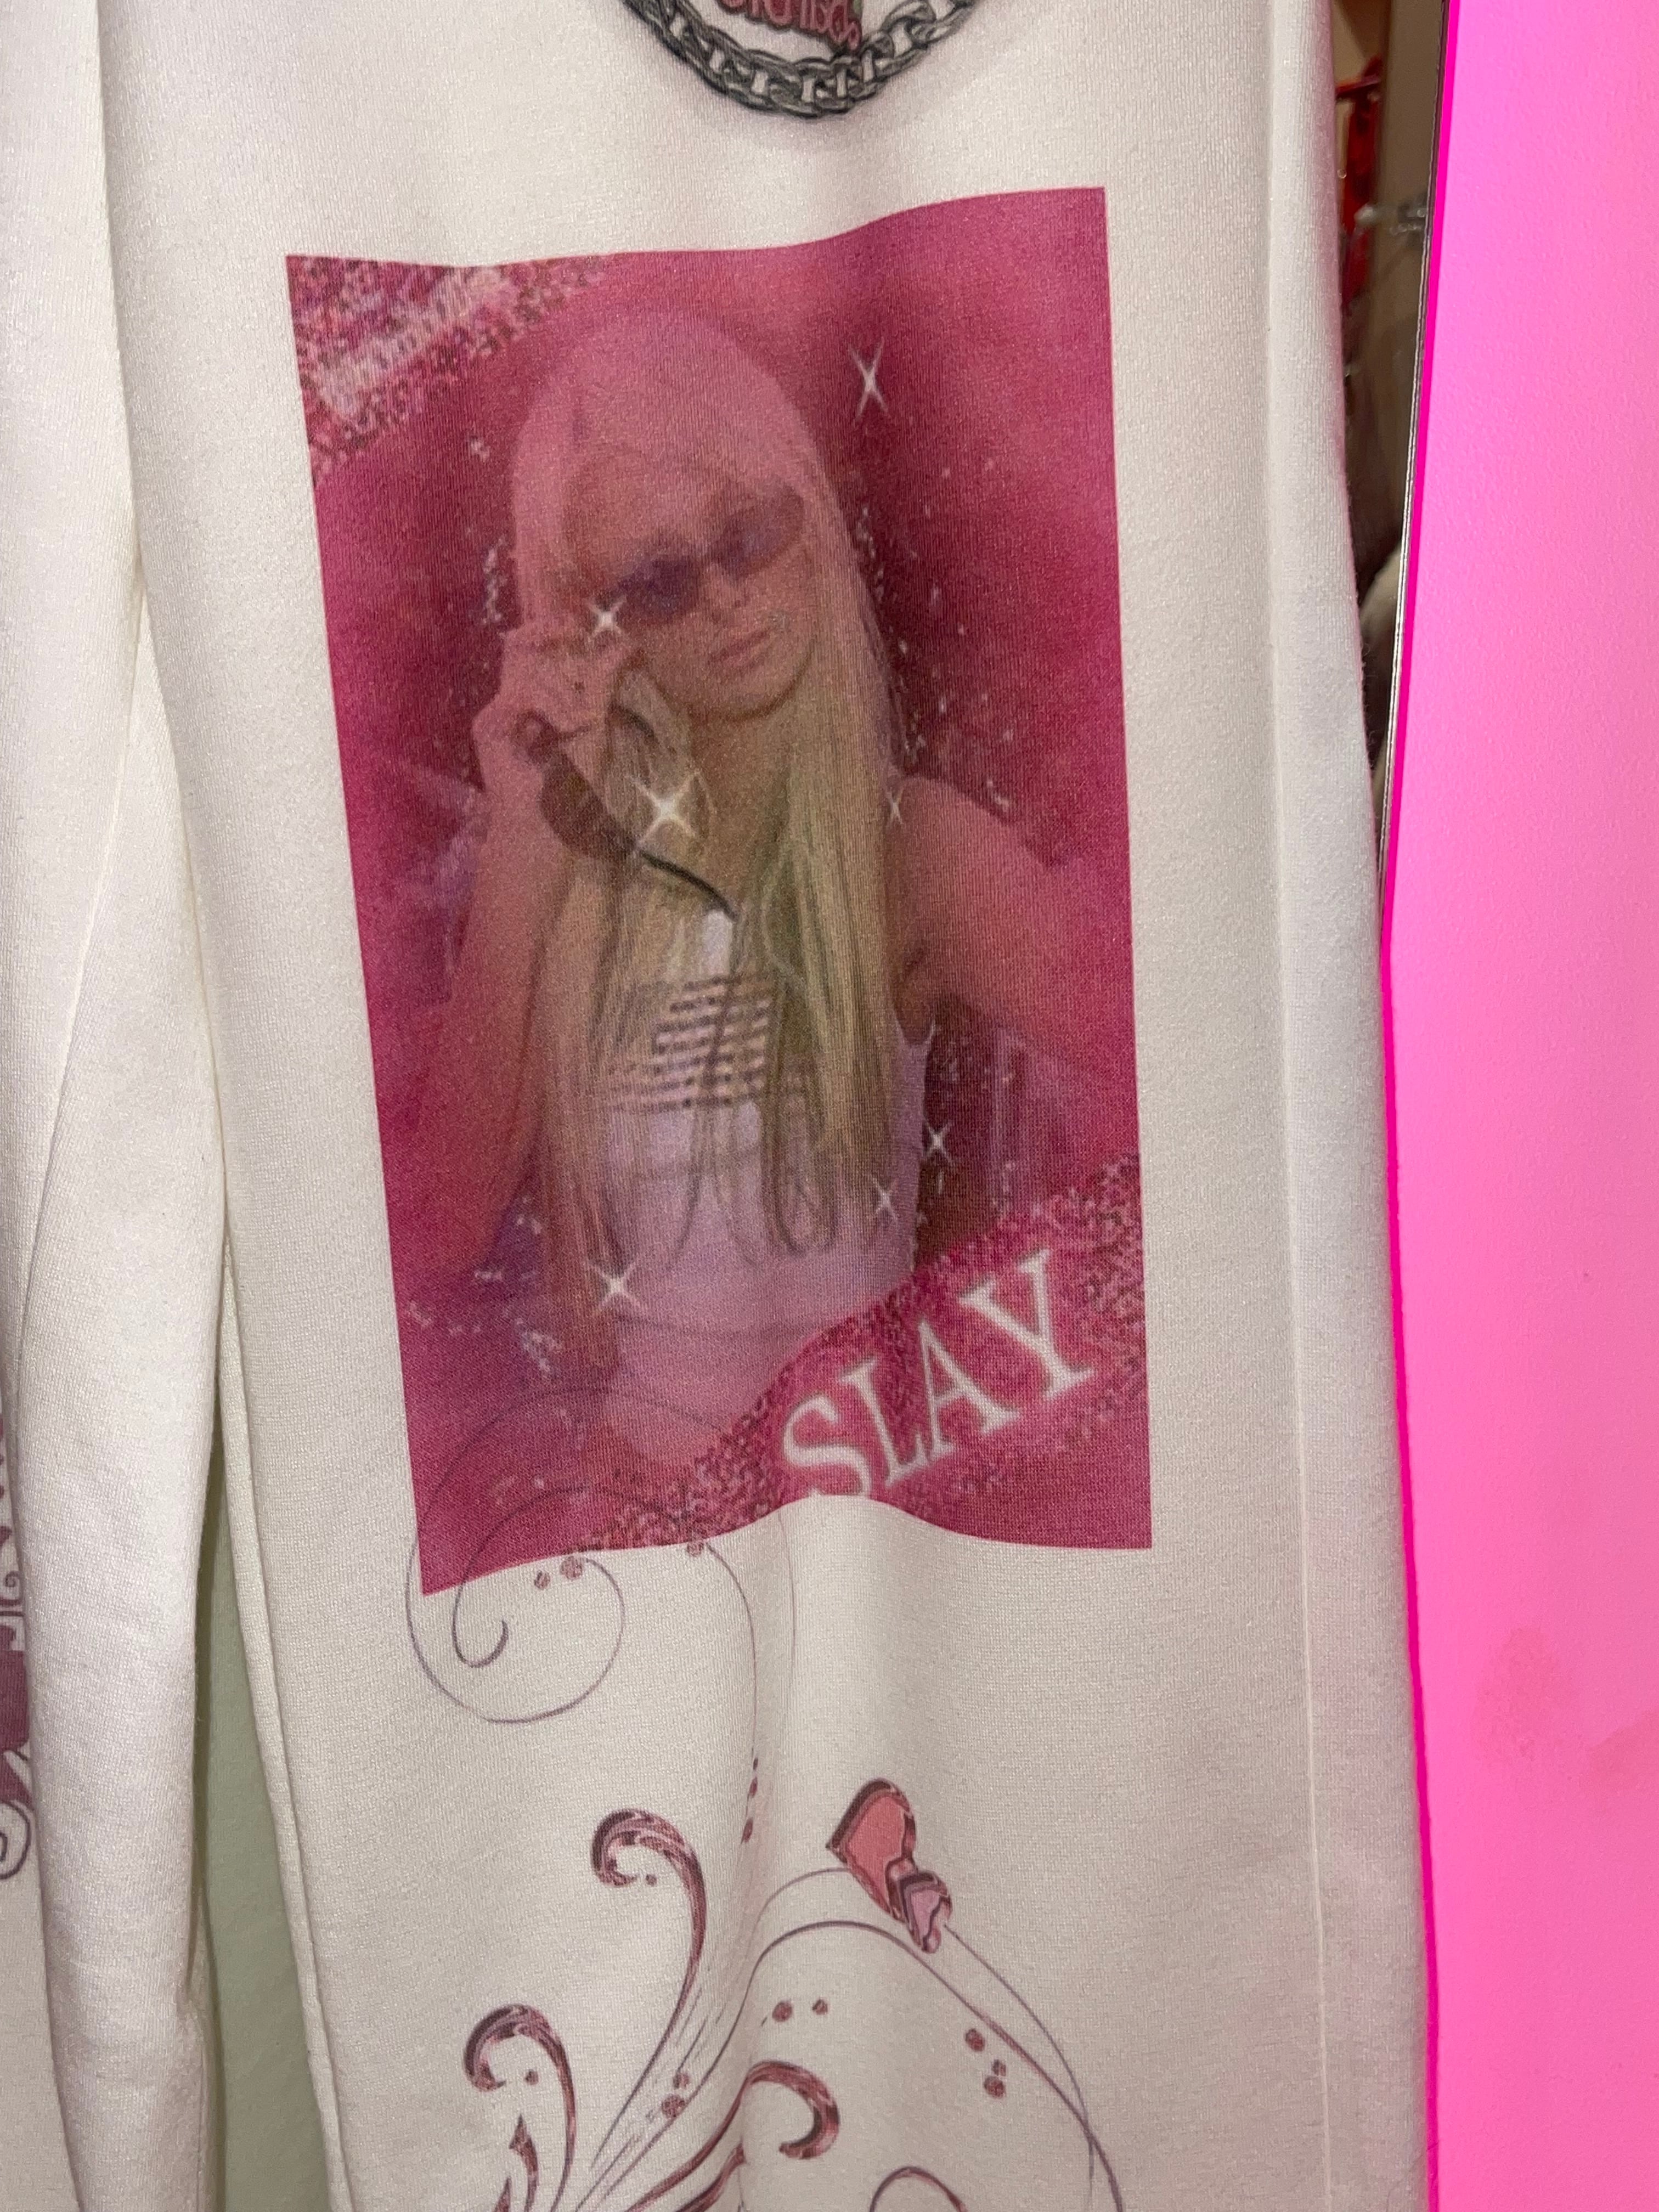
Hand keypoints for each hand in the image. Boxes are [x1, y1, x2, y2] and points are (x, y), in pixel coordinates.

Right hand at [473, 610, 634, 848]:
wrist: (550, 822)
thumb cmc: (572, 783)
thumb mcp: (594, 722)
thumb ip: (602, 681)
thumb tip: (626, 642)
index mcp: (539, 695)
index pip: (534, 644)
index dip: (550, 624)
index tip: (577, 625)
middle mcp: (515, 697)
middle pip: (519, 641)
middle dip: (549, 631)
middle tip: (573, 633)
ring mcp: (499, 710)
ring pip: (527, 668)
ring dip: (562, 692)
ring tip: (577, 722)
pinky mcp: (486, 725)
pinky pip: (519, 695)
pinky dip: (546, 707)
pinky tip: (562, 727)